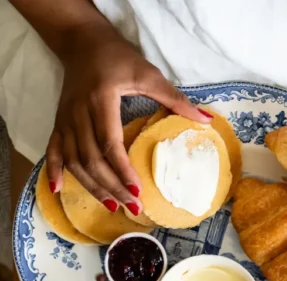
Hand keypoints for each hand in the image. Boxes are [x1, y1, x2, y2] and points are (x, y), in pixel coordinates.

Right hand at [46, 26, 211, 213]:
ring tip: (111, 206)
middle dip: (112, 186)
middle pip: (92, 159)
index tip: (137, 190)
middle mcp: (78, 113)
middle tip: (131, 206)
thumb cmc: (118, 57)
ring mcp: (65, 119)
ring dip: (91, 186)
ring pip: (74, 160)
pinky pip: (53, 150)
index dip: (122, 170)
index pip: (110, 143)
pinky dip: (54, 170)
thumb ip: (176, 100)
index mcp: (101, 99)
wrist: (82, 41)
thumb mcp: (149, 74)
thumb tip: (206, 120)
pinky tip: (58, 189)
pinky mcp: (59, 122)